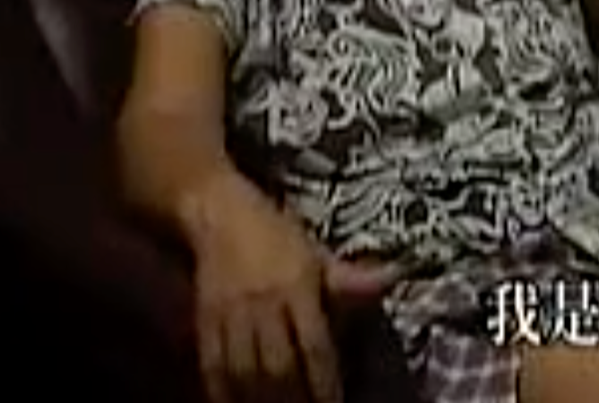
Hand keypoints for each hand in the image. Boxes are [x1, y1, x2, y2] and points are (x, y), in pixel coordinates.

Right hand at [188, 175, 401, 402]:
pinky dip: (224, 395)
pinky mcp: (204, 324)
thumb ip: (349, 279)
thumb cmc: (277, 236)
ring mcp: (230, 316)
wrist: (219, 215)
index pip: (314, 345)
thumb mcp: (316, 252)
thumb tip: (393, 279)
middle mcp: (263, 304)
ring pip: (244, 374)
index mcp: (297, 285)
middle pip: (277, 367)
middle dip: (294, 402)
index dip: (324, 382)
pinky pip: (213, 368)